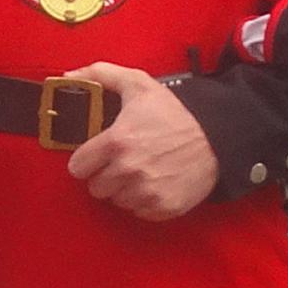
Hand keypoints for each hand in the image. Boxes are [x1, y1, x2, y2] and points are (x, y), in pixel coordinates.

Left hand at [70, 65, 218, 221]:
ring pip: (117, 201)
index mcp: (117, 142)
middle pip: (96, 187)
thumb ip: (101, 75)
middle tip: (121, 163)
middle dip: (105, 175)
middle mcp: (129, 170)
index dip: (85, 161)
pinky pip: (140, 212)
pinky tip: (153, 183)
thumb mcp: (138, 84)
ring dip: (124, 189)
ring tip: (140, 171)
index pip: (77, 168)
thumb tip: (70, 75)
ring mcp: (146, 191)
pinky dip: (143, 201)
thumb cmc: (176, 113)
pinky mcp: (163, 206)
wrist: (217, 137)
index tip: (96, 156)